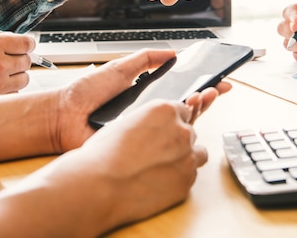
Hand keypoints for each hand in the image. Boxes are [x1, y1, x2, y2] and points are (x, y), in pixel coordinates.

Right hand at [0, 26, 34, 98]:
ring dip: (16, 76)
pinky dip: (8, 91)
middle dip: (20, 58)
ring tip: (0, 74)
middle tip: (7, 58)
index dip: (25, 43)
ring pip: (24, 80)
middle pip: (27, 61)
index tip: (22, 45)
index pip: (27, 43)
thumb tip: (2, 35)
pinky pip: (12, 95)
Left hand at [50, 48, 230, 152]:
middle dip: (204, 98)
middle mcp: (148, 115)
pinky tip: (184, 121)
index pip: (180, 92)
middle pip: (184, 109)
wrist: (62, 115)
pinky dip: (173, 134)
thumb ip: (144, 59)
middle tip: (216, 89)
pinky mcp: (137, 147)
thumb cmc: (85, 93)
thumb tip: (171, 52)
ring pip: (177, 126)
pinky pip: (158, 143)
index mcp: (146, 97)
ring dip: (194, 113)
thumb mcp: (119, 68)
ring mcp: (144, 132)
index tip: (217, 81)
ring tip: (203, 97)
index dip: (200, 87)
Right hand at [74, 99, 211, 231]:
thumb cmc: (103, 154)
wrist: (99, 186)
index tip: (163, 132)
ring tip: (161, 167)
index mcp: (164, 110)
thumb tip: (150, 129)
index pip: (182, 111)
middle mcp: (181, 131)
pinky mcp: (186, 182)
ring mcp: (187, 158)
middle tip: (156, 153)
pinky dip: (179, 178)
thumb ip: (146, 122)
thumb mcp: (124, 123)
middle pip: (189, 132)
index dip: (171, 123)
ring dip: (184, 158)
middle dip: (176, 141)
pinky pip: (190, 177)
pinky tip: (159, 182)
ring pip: (197, 154)